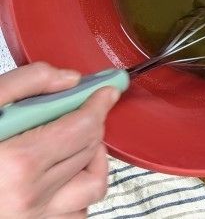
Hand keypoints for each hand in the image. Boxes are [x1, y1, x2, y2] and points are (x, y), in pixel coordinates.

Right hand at [0, 62, 119, 217]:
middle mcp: (30, 200)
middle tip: (84, 108)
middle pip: (90, 150)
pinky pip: (75, 213)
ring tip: (73, 143)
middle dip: (93, 123)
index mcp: (18, 163)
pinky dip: (76, 191)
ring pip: (91, 187)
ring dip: (91, 160)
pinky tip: (59, 175)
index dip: (100, 103)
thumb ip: (26, 83)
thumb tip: (70, 79)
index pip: (84, 127)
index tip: (107, 90)